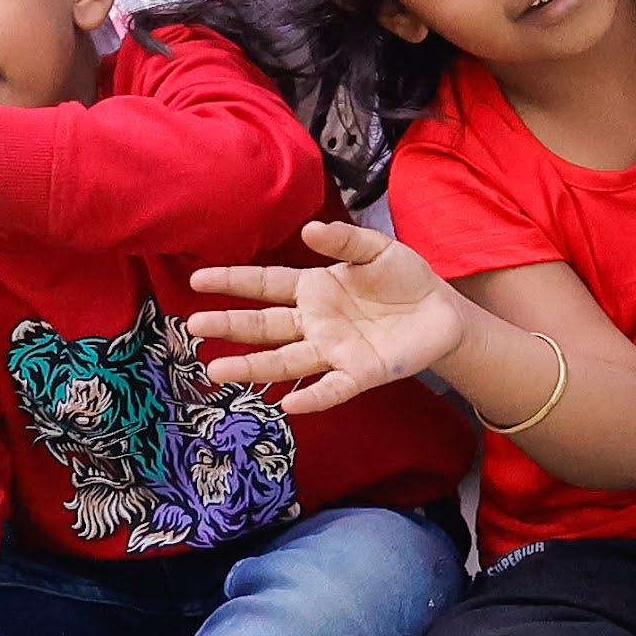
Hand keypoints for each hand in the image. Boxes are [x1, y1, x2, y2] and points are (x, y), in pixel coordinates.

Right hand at [189, 220, 469, 411]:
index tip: (197, 279)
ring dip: (252, 367)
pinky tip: (289, 405)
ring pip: (285, 362)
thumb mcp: (376, 250)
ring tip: (217, 371)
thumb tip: (308, 231)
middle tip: (194, 326)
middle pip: (265, 326)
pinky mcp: (359, 373)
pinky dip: (313, 397)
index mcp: (314, 289)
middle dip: (230, 326)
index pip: (265, 284)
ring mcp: (333, 351)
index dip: (232, 282)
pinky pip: (331, 388)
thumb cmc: (403, 278)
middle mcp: (315, 323)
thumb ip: (344, 241)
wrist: (441, 311)